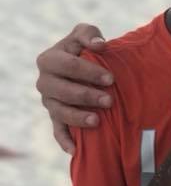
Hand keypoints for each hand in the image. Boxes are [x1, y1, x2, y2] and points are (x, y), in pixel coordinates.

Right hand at [36, 24, 113, 153]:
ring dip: (78, 118)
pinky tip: (75, 151)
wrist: (83, 64)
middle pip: (64, 91)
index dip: (89, 72)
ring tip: (97, 121)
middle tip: (109, 100)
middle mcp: (44, 82)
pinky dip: (64, 141)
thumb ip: (89, 34)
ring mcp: (48, 102)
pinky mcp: (55, 117)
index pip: (68, 66)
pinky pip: (57, 131)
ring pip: (59, 112)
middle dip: (87, 96)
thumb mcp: (86, 34)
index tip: (111, 78)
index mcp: (49, 59)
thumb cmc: (85, 47)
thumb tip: (99, 46)